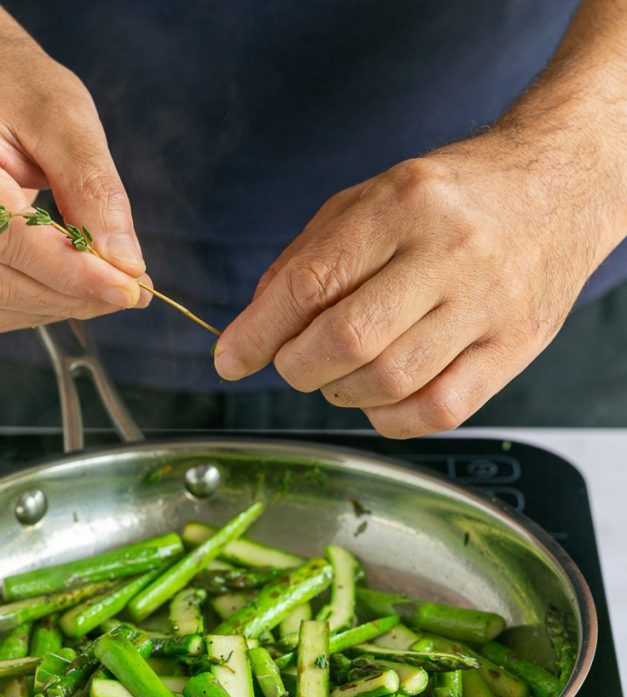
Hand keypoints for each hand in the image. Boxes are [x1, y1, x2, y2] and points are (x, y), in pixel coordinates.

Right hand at [0, 34, 149, 332]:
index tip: (129, 288)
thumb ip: (94, 187)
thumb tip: (125, 263)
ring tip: (100, 282)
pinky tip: (60, 283)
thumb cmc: (7, 88)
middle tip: (129, 288)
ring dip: (56, 306)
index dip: (72, 271)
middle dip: (72, 295)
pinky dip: (31, 307)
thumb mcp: (63, 114)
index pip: (5, 236)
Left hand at [213, 133, 614, 436]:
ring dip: (341, 393)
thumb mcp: (368, 201)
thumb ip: (305, 260)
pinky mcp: (513, 349)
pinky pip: (437, 412)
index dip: (257, 333)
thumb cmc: (448, 200)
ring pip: (389, 382)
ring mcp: (488, 305)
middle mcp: (450, 253)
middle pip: (348, 340)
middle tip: (293, 364)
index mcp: (402, 205)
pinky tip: (378, 396)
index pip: (311, 283)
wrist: (556, 188)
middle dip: (297, 367)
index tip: (231, 358)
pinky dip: (389, 417)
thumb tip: (252, 330)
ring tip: (339, 373)